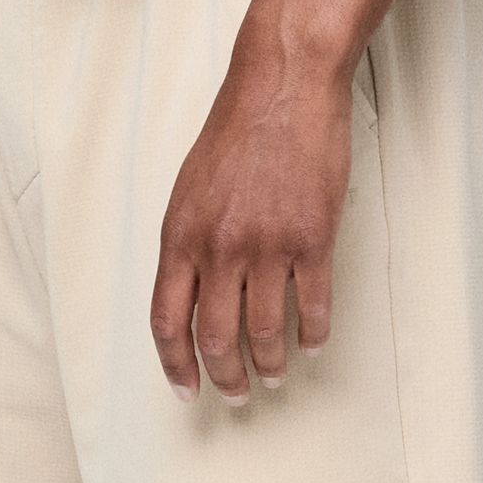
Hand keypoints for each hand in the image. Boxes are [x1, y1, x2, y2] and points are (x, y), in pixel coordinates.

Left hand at [150, 31, 350, 403]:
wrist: (283, 87)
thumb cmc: (237, 133)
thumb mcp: (190, 190)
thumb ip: (188, 245)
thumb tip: (192, 297)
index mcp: (180, 236)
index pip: (168, 321)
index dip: (175, 365)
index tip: (186, 390)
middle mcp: (218, 247)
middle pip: (216, 338)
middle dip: (225, 377)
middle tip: (236, 394)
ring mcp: (267, 245)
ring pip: (265, 331)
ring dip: (271, 364)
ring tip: (276, 376)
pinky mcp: (312, 238)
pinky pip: (312, 306)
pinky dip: (313, 334)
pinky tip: (313, 344)